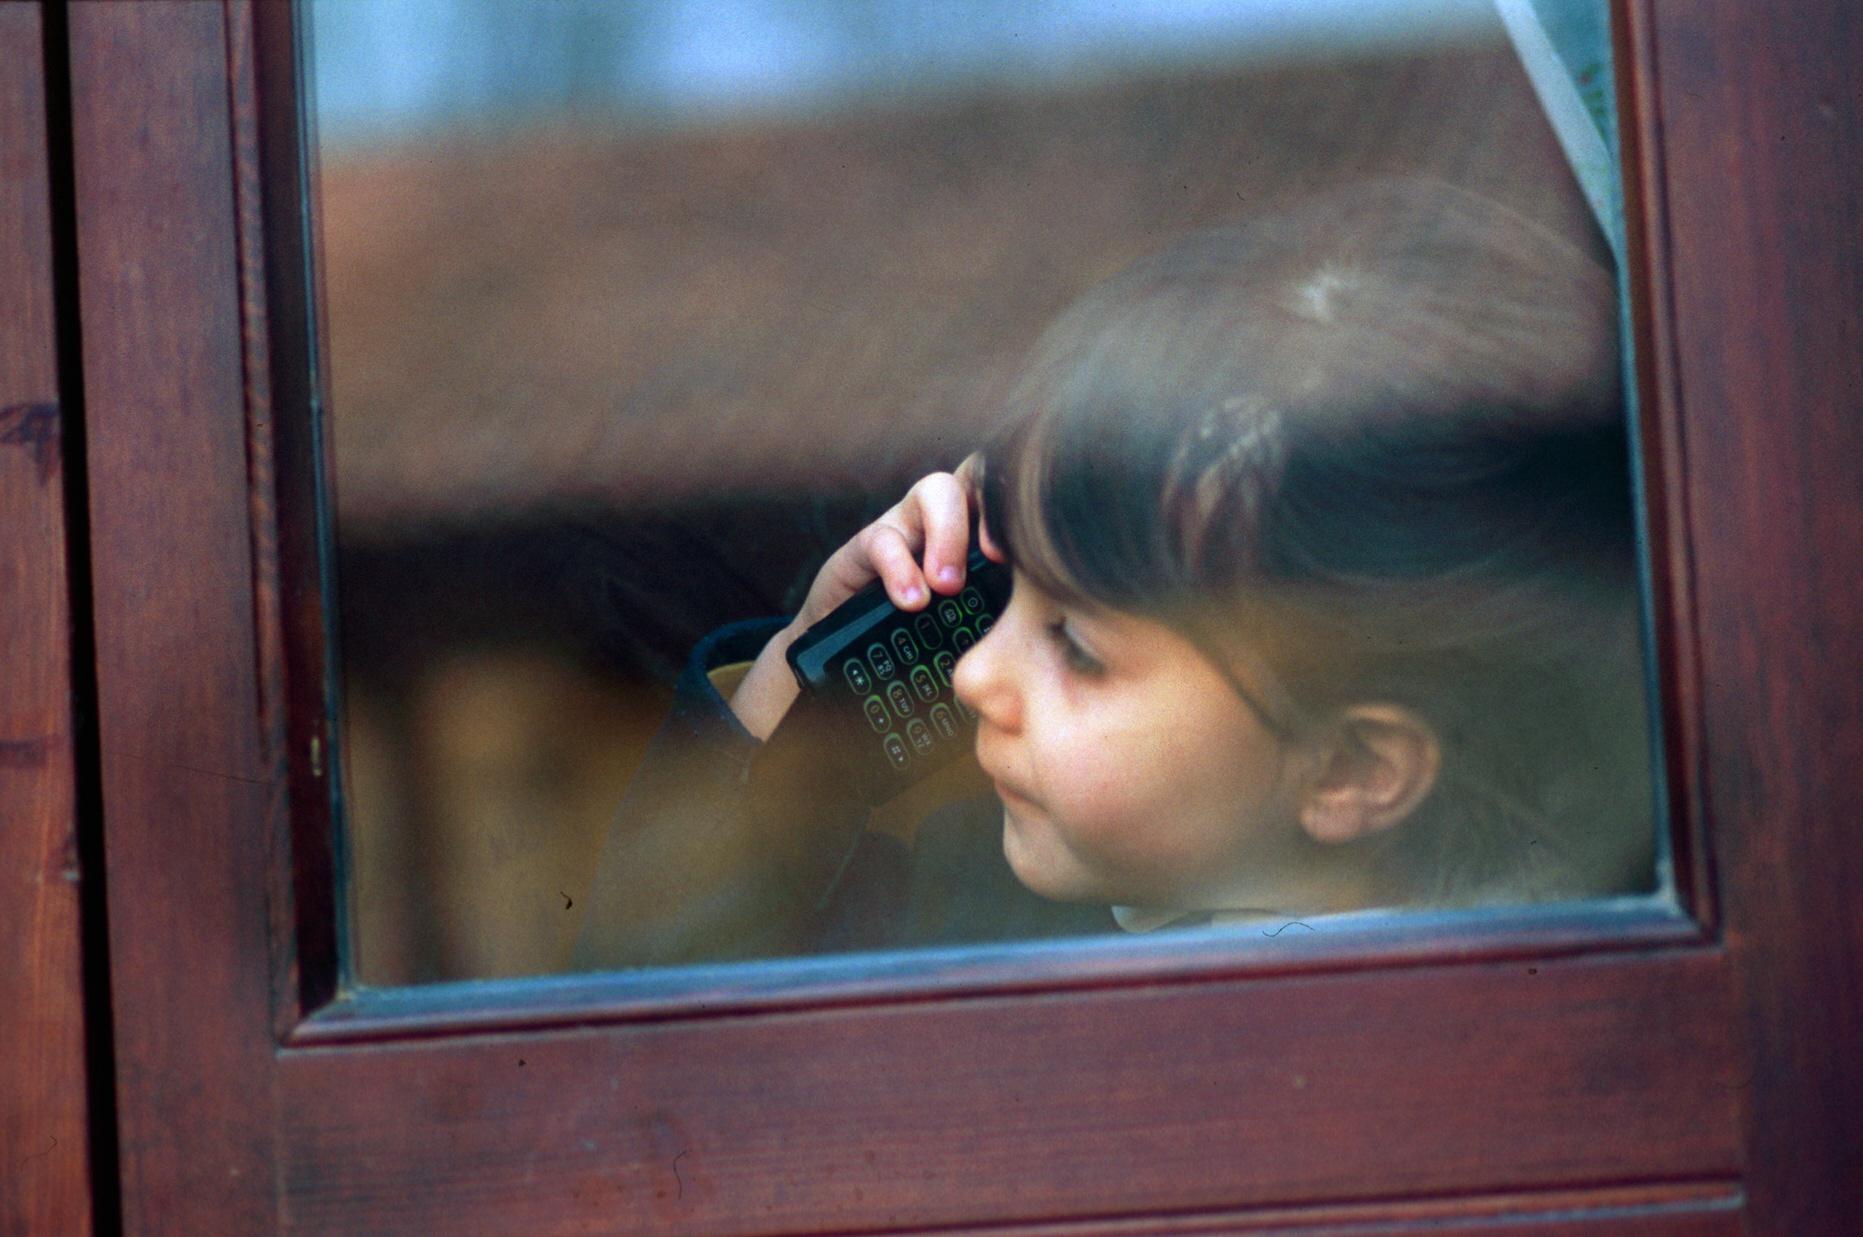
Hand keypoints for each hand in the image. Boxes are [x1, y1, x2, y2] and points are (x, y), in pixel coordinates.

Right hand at [729, 456, 1001, 738]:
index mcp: (981, 531)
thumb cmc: (929, 632)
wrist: (857, 651)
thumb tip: (1044, 628)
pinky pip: (884, 538)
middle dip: (988, 513)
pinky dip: (900, 568)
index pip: (1008, 495)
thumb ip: (1002, 610)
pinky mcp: (867, 544)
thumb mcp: (971, 620)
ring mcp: (907, 523)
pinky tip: (912, 600)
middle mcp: (947, 516)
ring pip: (935, 489)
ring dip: (948, 535)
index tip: (1013, 553)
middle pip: (977, 477)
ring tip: (947, 587)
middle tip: (993, 563)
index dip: (1016, 507)